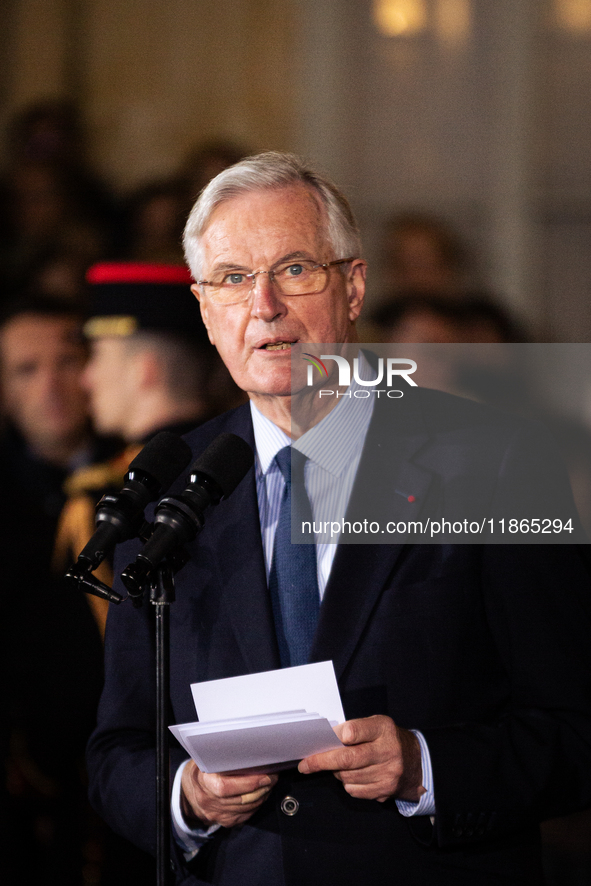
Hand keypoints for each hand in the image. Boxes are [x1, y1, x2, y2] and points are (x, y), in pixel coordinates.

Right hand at [181, 760, 277, 828]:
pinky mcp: (225, 822)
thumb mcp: (208, 760)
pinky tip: (262, 794)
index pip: (227, 787)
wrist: (189, 790)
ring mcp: (218, 814)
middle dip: (263, 787)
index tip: (265, 774)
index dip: (250, 782)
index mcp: (204, 782)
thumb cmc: (203, 770)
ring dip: (263, 796)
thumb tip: (249, 751)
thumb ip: (224, 759)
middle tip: (273, 777)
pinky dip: (257, 805)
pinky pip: (246, 815)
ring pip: (248, 808)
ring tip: (270, 784)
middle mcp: (209, 801)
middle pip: (243, 798)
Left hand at [298, 715, 424, 802]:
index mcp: (384, 729)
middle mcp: (388, 751)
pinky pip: (354, 790)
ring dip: (336, 772)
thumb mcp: (375, 725)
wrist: (415, 761)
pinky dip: (347, 783)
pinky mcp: (385, 790)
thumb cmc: (387, 739)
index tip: (321, 739)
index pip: (353, 731)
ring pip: (347, 776)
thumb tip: (325, 742)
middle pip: (347, 759)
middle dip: (322, 762)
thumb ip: (354, 730)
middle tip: (305, 764)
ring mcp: (388, 773)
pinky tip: (353, 776)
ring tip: (339, 766)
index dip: (334, 736)